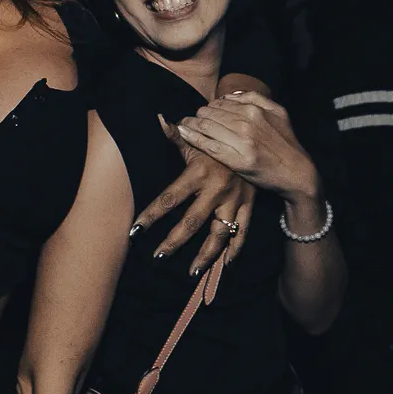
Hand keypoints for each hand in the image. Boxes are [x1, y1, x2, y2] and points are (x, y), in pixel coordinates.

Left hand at [131, 115, 253, 273]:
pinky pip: (243, 232)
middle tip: (158, 258)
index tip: (135, 231)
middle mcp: (216, 189)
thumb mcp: (197, 137)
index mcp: (199, 173)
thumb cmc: (219, 140)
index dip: (150, 216)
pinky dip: (235, 250)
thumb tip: (159, 120)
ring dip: (206, 255)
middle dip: (173, 242)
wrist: (256, 139)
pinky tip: (225, 265)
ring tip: (193, 273)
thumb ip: (175, 134)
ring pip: (219, 234)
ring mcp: (235, 199)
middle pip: (191, 222)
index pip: (169, 199)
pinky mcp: (249, 204)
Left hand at [176, 91, 320, 199]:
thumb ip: (255, 98)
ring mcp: (241, 141)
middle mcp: (247, 122)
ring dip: (190, 124)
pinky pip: (208, 145)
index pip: (220, 103)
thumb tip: (231, 95)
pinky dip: (193, 137)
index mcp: (254, 109)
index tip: (200, 113)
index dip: (207, 108)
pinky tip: (183, 133)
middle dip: (197, 116)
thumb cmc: (286, 143)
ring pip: (206, 126)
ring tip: (183, 125)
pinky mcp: (237, 160)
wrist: (297, 172)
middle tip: (189, 120)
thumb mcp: (278, 112)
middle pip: (210, 113)